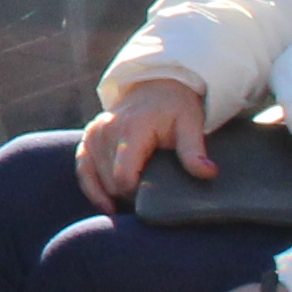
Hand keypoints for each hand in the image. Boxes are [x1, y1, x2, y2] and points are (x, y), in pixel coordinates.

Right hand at [79, 76, 220, 208]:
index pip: (124, 177)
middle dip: (130, 195)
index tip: (156, 197)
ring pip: (98, 180)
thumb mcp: (191, 124)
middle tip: (152, 195)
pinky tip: (106, 204)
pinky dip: (93, 188)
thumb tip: (208, 173)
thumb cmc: (176, 107)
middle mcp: (107, 131)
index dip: (139, 194)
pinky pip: (82, 170)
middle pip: (112, 183)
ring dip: (115, 192)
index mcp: (131, 129)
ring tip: (138, 194)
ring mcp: (94, 134)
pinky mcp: (88, 138)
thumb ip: (194, 151)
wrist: (158, 86)